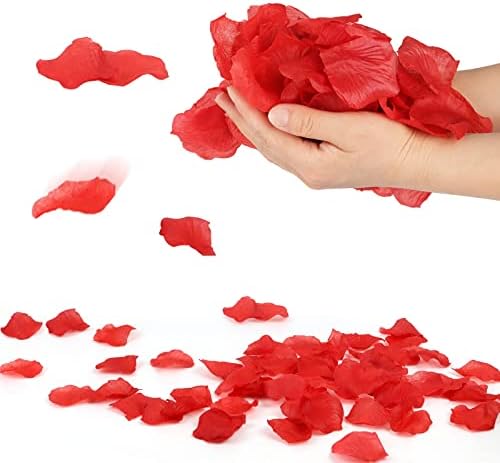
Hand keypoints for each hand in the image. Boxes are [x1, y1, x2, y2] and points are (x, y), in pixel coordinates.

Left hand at [215, 87, 433, 189]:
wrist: (414, 161)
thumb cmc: (389, 143)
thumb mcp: (348, 129)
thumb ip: (307, 122)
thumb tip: (272, 115)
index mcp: (310, 165)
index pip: (269, 136)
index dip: (247, 113)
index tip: (229, 91)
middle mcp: (307, 173)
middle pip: (266, 145)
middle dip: (242, 121)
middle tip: (221, 99)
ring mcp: (314, 173)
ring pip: (274, 149)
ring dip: (253, 129)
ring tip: (236, 110)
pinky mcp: (322, 168)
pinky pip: (285, 150)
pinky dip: (270, 136)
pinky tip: (266, 127)